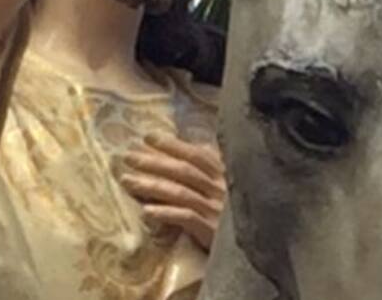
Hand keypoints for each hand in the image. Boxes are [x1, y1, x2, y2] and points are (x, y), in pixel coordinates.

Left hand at [120, 133, 225, 251]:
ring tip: (127, 181)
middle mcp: (221, 189)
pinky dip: (165, 213)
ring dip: (151, 185)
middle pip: (184, 171)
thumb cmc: (234, 215)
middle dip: (154, 162)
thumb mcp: (227, 188)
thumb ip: (212, 169)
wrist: (254, 246)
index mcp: (224, 175)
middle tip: (128, 156)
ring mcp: (216, 210)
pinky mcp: (213, 231)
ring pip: (180, 193)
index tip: (147, 137)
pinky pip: (185, 218)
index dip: (172, 144)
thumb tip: (193, 147)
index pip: (196, 155)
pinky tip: (146, 212)